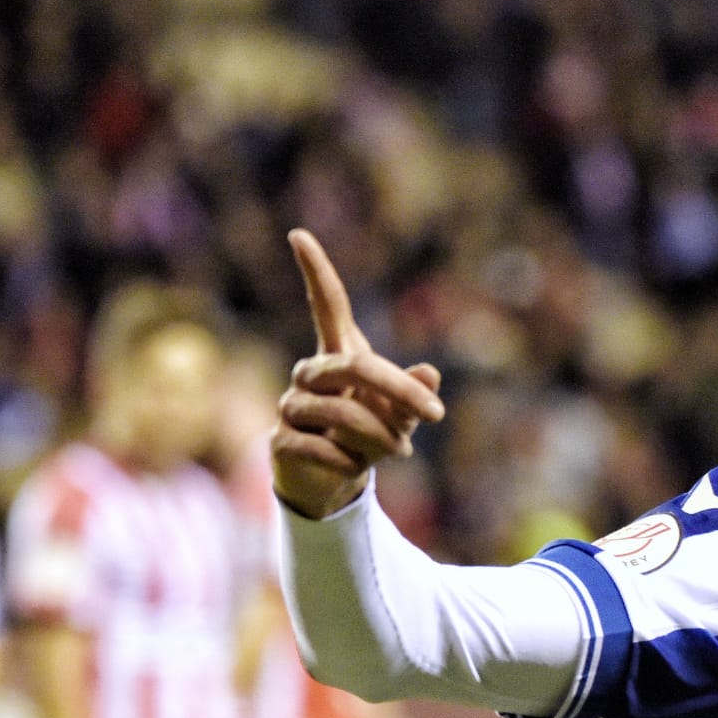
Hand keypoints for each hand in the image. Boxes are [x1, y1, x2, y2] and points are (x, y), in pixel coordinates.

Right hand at [274, 228, 444, 519]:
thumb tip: (430, 372)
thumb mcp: (400, 416)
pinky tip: (357, 467)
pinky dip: (349, 461)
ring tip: (401, 451)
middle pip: (353, 365)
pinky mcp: (280, 441)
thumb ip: (414, 395)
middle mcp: (311, 374)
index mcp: (339, 356)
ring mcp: (291, 406)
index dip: (315, 272)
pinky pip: (320, 446)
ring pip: (341, 411)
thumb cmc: (367, 435)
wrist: (331, 482)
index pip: (326, 305)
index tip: (298, 234)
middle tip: (437, 415)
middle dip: (400, 390)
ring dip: (381, 436)